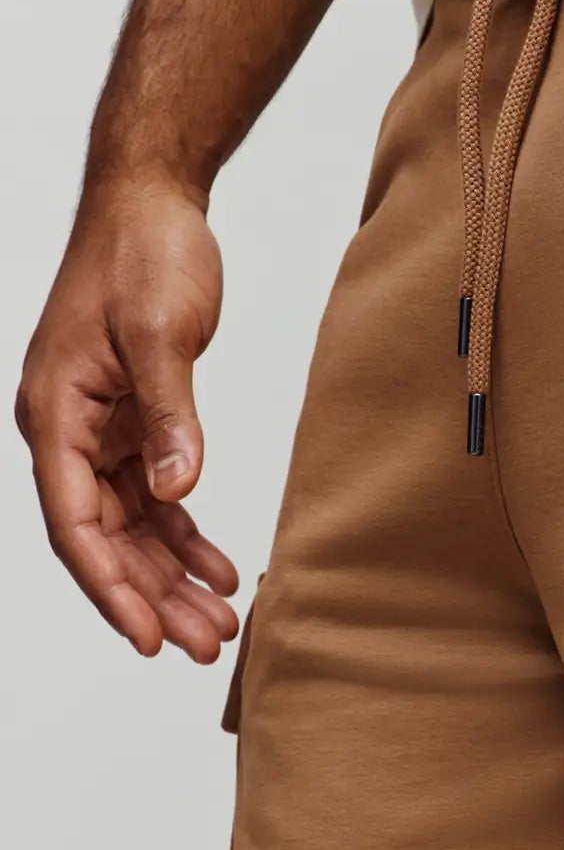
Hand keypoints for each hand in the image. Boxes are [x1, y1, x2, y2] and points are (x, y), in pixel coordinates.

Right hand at [16, 174, 238, 660]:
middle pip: (105, 539)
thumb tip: (177, 493)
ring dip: (173, 574)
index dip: (112, 589)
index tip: (151, 639)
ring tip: (222, 622)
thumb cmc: (144, 253)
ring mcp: (98, 428)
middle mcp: (66, 430)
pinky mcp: (132, 419)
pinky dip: (185, 533)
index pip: (76, 526)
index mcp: (54, 414)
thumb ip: (170, 416)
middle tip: (207, 646)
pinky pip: (153, 494)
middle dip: (154, 597)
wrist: (152, 203)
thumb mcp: (162, 331)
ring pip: (131, 525)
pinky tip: (219, 566)